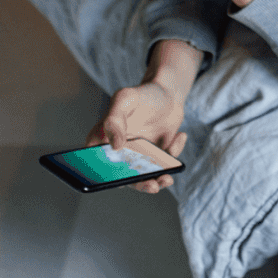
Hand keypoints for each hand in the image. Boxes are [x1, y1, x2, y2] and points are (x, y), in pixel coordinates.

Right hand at [84, 39, 200, 193]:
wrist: (169, 93)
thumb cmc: (143, 94)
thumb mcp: (125, 99)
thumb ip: (114, 119)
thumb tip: (114, 146)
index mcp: (103, 140)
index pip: (97, 163)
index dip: (103, 177)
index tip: (119, 180)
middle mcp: (120, 152)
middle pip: (123, 176)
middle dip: (137, 184)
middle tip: (151, 185)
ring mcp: (140, 157)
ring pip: (145, 177)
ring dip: (157, 181)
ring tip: (167, 178)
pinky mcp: (158, 157)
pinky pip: (166, 164)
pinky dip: (175, 154)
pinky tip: (180, 135)